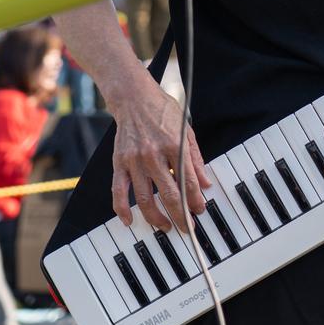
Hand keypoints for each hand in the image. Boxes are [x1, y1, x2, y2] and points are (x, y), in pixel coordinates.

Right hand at [107, 76, 211, 231]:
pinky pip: (119, 191)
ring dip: (156, 218)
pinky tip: (129, 221)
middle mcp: (154, 154)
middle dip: (180, 215)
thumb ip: (195, 158)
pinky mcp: (119, 162)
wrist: (134, 97)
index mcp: (175, 145)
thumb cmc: (162, 111)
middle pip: (169, 194)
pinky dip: (122, 209)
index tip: (199, 211)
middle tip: (186, 228)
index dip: (195, 200)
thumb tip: (205, 183)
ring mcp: (135, 160)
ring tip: (165, 227)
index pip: (188, 181)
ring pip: (145, 198)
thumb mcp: (186, 129)